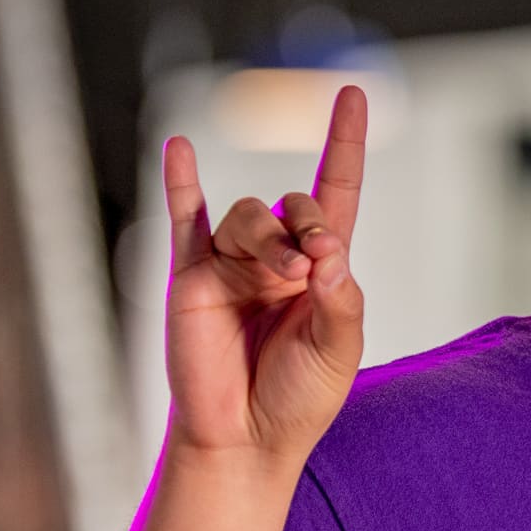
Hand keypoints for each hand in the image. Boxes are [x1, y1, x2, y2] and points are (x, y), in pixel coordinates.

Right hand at [159, 86, 369, 463]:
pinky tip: (178, 147)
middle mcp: (276, 256)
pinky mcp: (191, 275)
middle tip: (312, 267)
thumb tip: (328, 250)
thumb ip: (340, 297)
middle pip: (293, 204)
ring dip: (270, 239)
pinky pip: (184, 217)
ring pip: (250, 215)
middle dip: (309, 225)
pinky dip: (180, 181)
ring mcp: (232, 263)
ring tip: (282, 279)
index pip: (337, 192)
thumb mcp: (337, 348)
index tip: (353, 93)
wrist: (243, 436)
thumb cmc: (298, 397)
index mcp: (322, 267)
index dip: (344, 143)